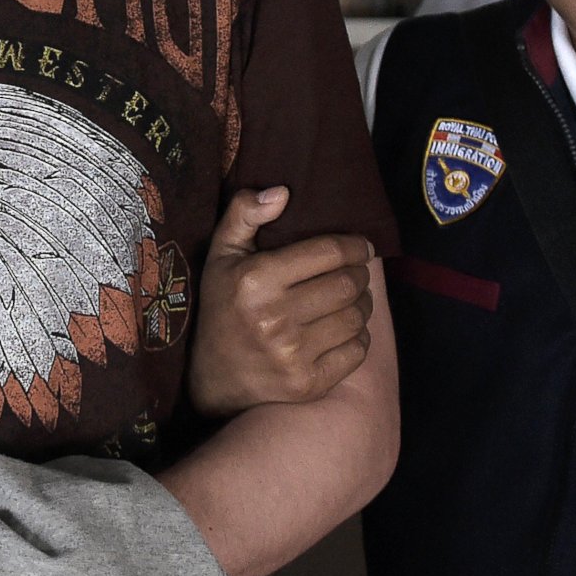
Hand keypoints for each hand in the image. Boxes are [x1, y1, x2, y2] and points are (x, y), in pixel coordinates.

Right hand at [188, 189, 376, 417]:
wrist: (213, 380)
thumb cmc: (223, 308)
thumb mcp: (222, 255)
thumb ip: (245, 214)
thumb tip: (283, 192)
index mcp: (256, 280)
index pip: (328, 252)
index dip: (354, 245)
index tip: (360, 246)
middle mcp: (274, 318)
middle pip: (348, 284)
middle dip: (359, 274)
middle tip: (355, 273)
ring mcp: (293, 355)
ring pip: (356, 317)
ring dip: (362, 304)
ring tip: (351, 299)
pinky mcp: (308, 383)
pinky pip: (357, 351)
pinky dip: (358, 337)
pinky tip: (344, 330)